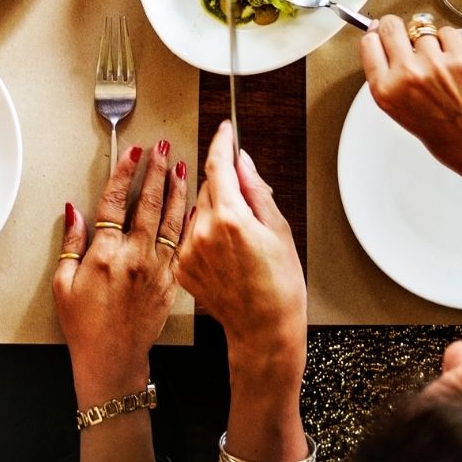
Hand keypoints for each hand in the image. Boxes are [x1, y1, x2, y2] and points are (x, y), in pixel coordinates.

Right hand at [56, 139, 188, 404]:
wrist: (113, 359)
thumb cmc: (85, 326)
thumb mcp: (63, 284)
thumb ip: (70, 243)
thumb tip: (73, 211)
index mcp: (105, 255)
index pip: (116, 202)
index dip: (124, 173)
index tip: (132, 153)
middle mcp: (135, 257)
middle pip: (148, 203)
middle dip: (155, 171)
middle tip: (161, 148)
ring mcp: (156, 269)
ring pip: (170, 220)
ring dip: (176, 190)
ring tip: (181, 167)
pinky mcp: (170, 281)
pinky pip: (181, 244)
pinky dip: (187, 222)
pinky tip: (193, 206)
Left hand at [175, 122, 304, 379]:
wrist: (263, 330)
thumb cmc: (280, 287)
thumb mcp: (278, 230)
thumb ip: (256, 190)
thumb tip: (242, 162)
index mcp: (230, 218)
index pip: (218, 165)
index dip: (221, 142)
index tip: (224, 130)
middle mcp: (203, 232)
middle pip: (208, 187)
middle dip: (225, 186)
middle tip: (248, 208)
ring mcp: (189, 251)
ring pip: (197, 211)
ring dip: (214, 213)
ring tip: (239, 241)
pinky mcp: (181, 267)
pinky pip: (190, 236)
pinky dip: (204, 235)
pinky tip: (225, 255)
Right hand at [361, 15, 461, 214]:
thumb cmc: (450, 140)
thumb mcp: (404, 115)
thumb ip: (393, 83)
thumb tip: (389, 52)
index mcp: (387, 92)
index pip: (369, 45)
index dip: (376, 35)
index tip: (380, 32)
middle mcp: (407, 75)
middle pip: (392, 27)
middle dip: (397, 28)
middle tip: (406, 35)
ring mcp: (435, 64)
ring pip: (423, 30)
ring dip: (430, 42)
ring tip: (442, 66)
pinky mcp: (461, 58)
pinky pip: (448, 33)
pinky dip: (451, 43)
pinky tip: (456, 63)